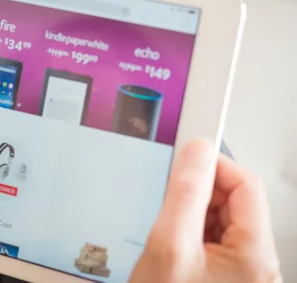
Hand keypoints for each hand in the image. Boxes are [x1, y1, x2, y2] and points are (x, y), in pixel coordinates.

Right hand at [130, 140, 281, 282]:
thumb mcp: (169, 246)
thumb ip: (185, 196)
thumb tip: (197, 152)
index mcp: (255, 257)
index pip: (246, 185)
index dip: (214, 165)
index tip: (186, 155)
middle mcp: (256, 266)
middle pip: (234, 203)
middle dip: (199, 194)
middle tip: (168, 199)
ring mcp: (240, 274)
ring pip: (221, 222)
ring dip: (192, 215)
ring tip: (167, 231)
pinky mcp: (223, 278)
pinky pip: (212, 241)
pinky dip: (190, 233)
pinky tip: (172, 245)